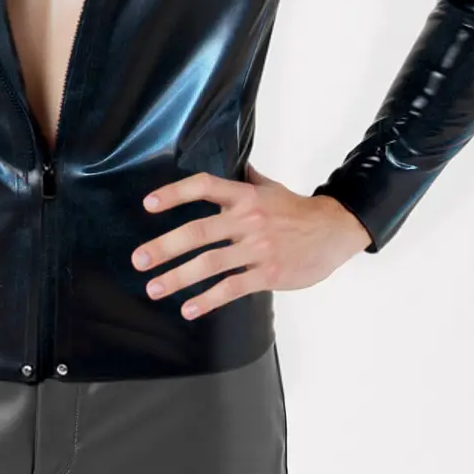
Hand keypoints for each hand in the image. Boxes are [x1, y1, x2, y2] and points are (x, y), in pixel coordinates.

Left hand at [130, 163, 371, 318]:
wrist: (334, 231)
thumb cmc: (298, 211)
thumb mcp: (271, 188)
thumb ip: (247, 180)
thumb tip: (236, 165)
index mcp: (245, 196)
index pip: (205, 187)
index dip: (175, 193)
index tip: (149, 205)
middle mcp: (248, 220)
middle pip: (198, 232)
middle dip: (164, 247)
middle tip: (139, 259)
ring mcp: (258, 248)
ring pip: (210, 263)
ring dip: (178, 278)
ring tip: (154, 288)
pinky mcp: (268, 274)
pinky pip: (232, 288)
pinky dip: (207, 300)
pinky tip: (188, 308)